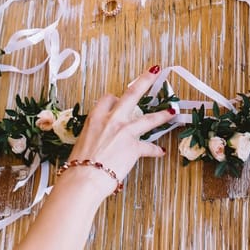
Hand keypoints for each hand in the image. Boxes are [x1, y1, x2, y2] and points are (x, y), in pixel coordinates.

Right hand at [69, 68, 169, 188]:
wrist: (83, 179)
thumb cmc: (78, 165)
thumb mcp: (82, 142)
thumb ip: (94, 135)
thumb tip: (99, 139)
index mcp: (96, 117)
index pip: (108, 99)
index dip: (115, 99)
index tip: (119, 99)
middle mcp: (112, 120)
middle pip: (132, 94)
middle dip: (145, 81)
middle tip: (155, 71)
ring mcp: (125, 132)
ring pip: (149, 119)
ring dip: (162, 115)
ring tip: (172, 110)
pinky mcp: (134, 147)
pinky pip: (148, 148)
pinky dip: (155, 150)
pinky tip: (161, 151)